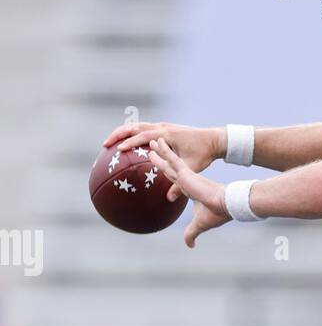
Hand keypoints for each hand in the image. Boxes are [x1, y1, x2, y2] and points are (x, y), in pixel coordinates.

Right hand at [103, 121, 224, 203]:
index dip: (130, 142)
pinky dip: (132, 134)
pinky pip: (143, 129)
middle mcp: (162, 127)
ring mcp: (162, 126)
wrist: (213, 140)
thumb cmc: (203, 153)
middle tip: (105, 144)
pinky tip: (126, 145)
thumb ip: (180, 183)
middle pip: (134, 127)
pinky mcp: (163, 129)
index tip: (118, 150)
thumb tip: (170, 199)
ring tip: (111, 143)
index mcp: (167, 134)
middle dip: (118, 134)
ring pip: (137, 126)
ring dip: (123, 133)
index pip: (144, 136)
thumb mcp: (192, 168)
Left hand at [148, 136, 229, 247]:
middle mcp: (187, 180)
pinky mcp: (186, 172)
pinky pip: (172, 158)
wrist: (226, 204)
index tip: (162, 171)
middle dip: (161, 161)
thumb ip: (191, 234)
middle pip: (170, 169)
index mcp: (190, 189)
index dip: (169, 176)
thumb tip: (189, 246)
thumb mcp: (199, 225)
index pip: (176, 182)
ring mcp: (186, 175)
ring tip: (151, 143)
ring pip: (168, 162)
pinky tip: (156, 142)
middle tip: (152, 152)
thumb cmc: (216, 214)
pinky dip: (163, 150)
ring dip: (159, 152)